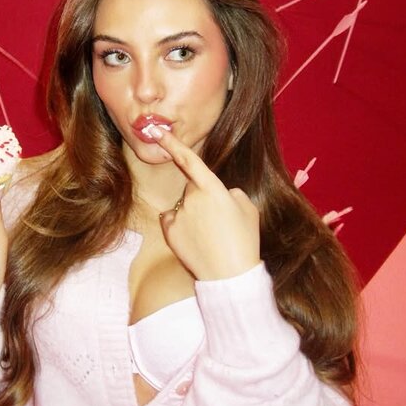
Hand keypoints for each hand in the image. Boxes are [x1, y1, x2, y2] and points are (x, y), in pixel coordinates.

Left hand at [149, 127, 260, 280]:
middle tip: (219, 221)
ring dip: (192, 214)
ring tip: (210, 235)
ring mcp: (178, 215)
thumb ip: (230, 193)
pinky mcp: (169, 231)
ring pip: (183, 206)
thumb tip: (219, 193)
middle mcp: (191, 198)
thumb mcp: (247, 208)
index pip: (190, 160)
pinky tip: (195, 239)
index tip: (158, 130)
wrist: (230, 275)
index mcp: (213, 188)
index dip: (173, 143)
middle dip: (202, 198)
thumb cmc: (244, 240)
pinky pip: (172, 220)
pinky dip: (180, 226)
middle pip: (193, 188)